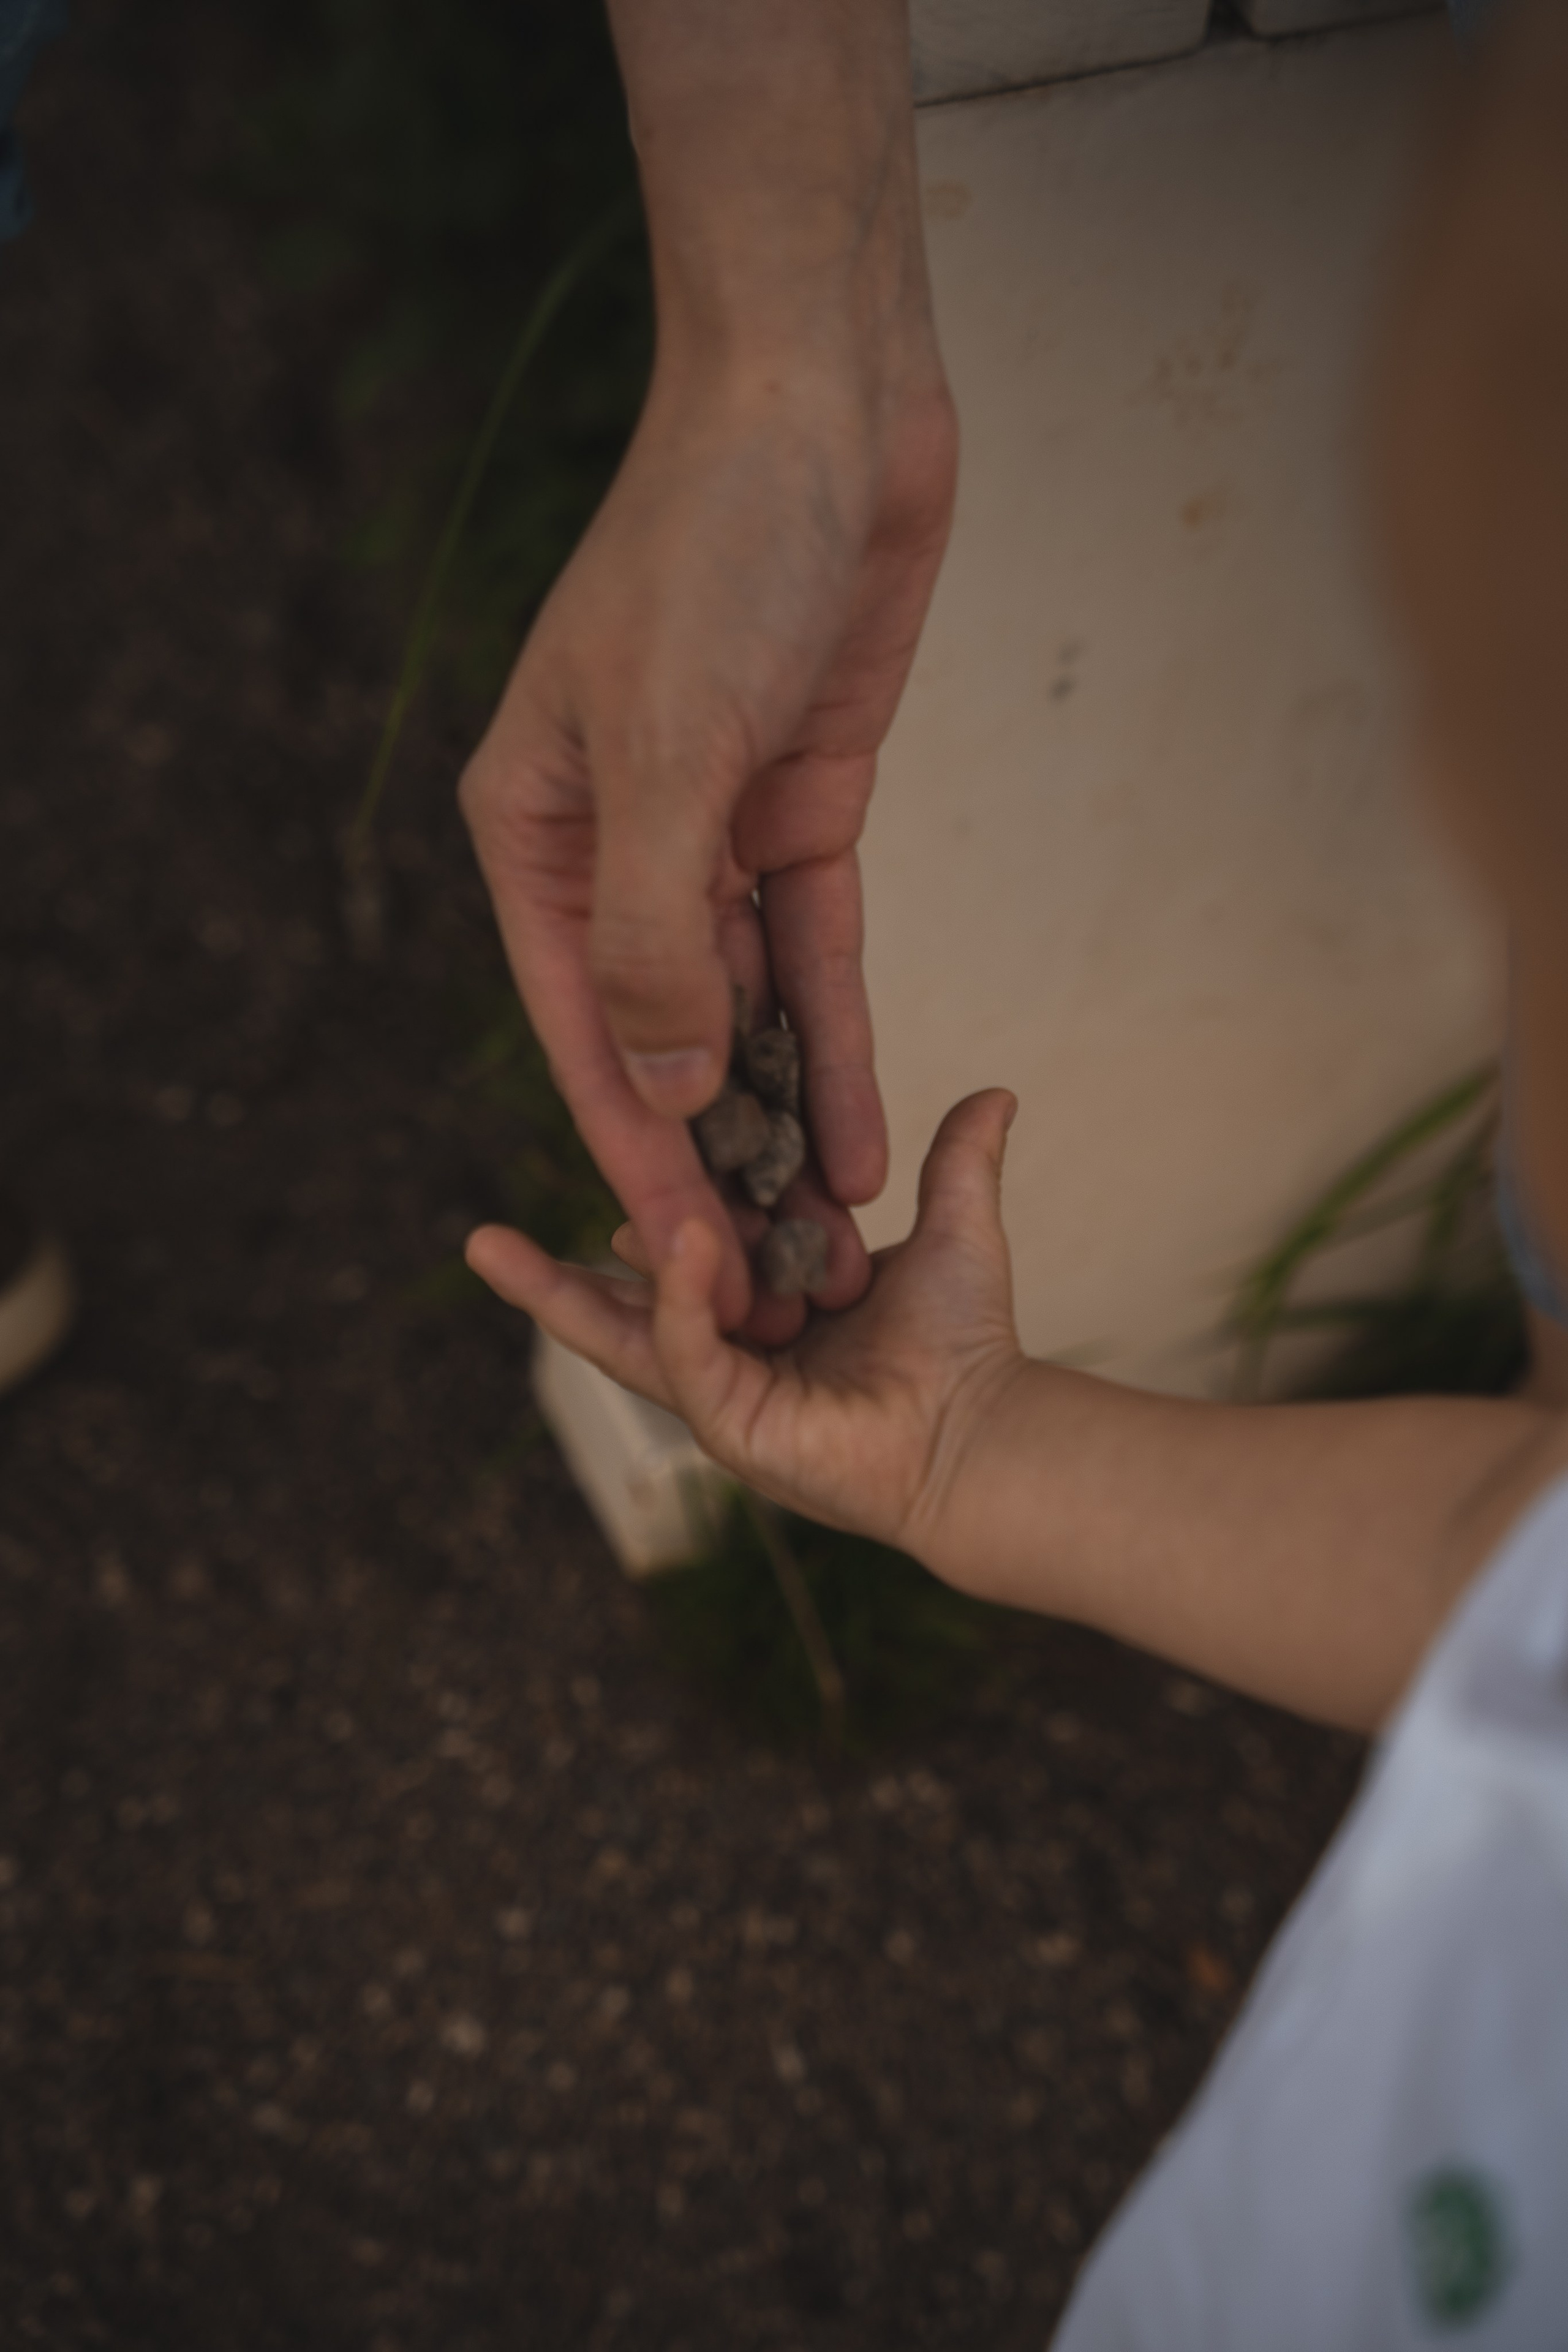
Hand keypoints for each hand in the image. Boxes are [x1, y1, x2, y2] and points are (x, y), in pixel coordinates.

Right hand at [458, 361, 957, 1345]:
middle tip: (772, 1280)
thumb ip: (656, 931)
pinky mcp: (801, 811)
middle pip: (664, 1034)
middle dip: (713, 1155)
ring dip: (781, 1118)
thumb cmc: (714, 551)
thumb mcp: (670, 749)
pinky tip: (859, 1135)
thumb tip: (658, 1087)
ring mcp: (710, 832)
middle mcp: (614, 845)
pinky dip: (836, 1043)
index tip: (683, 1262)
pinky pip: (816, 957)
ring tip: (827, 1238)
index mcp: (534, 834)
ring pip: (744, 1011)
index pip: (585, 1024)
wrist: (824, 408)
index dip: (634, 1149)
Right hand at [465, 1089, 1020, 1563]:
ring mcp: (722, 1398)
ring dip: (553, 1292)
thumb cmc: (969, 1347)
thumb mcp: (954, 1231)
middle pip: (619, 1306)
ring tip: (485, 1246)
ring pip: (621, 1337)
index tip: (599, 1155)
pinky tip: (661, 1239)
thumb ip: (955, 1164)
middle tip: (476, 1235)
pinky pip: (684, 1351)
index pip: (675, 1258)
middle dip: (545, 1273)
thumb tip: (993, 1093)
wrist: (987, 1434)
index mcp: (761, 1314)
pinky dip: (670, 1295)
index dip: (637, 1209)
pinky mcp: (733, 1426)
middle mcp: (731, 1358)